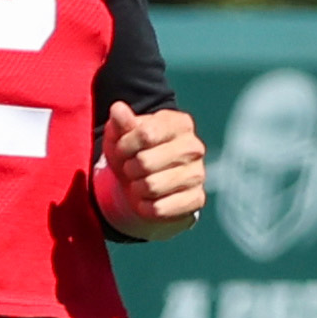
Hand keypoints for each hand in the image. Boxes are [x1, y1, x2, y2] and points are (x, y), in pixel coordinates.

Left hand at [97, 102, 209, 240]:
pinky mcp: (196, 199)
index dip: (124, 146)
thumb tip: (118, 109)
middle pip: (145, 162)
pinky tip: (149, 200)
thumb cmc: (133, 154)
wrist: (144, 185)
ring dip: (136, 189)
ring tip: (139, 184)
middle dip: (129, 169)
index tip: (121, 150)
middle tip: (131, 170)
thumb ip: (120, 122)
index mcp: (179, 123)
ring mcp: (198, 174)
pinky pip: (160, 208)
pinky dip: (146, 207)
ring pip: (151, 186)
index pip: (145, 134)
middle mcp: (194, 147)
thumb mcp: (122, 136)